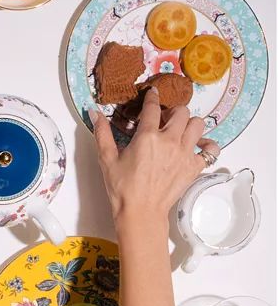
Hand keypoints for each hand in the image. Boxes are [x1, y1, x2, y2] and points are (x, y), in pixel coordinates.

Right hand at [90, 88, 220, 226]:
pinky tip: (196, 147)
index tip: (153, 94)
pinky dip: (206, 145)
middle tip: (164, 120)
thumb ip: (102, 133)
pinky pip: (210, 149)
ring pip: (198, 124)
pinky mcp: (194, 167)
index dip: (152, 98)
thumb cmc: (123, 189)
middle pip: (181, 112)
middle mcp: (169, 141)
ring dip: (189, 124)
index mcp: (147, 137)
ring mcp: (185, 153)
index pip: (153, 108)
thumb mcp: (107, 159)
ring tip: (179, 131)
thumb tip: (95, 113)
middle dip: (172, 112)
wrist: (141, 212)